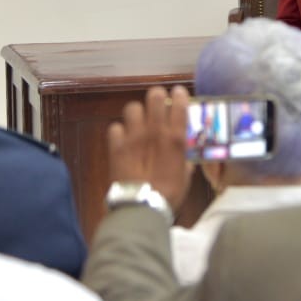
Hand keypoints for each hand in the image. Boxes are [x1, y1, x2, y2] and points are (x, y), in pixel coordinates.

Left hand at [106, 85, 191, 209]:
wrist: (141, 207)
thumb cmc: (168, 195)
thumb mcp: (185, 178)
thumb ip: (185, 163)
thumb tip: (185, 159)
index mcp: (175, 138)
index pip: (179, 104)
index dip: (179, 95)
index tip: (178, 93)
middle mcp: (154, 131)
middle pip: (154, 97)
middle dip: (156, 96)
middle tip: (157, 102)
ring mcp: (133, 136)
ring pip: (132, 107)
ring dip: (136, 113)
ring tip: (138, 121)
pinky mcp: (116, 145)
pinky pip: (115, 127)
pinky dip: (119, 132)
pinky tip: (122, 139)